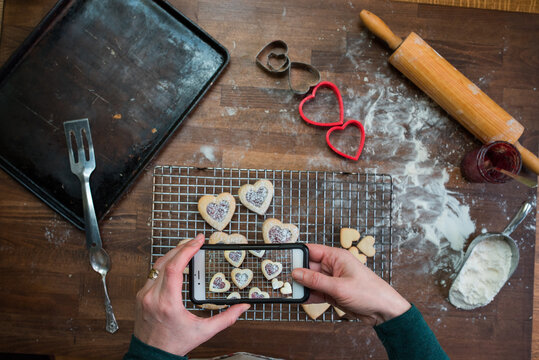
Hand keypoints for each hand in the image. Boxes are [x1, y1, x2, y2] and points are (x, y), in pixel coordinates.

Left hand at [134, 234, 249, 355]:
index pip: (174, 267)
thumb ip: (226, 319)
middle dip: (182, 247)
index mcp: (168, 303)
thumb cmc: (175, 344)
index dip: (186, 250)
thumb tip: (242, 307)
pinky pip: (152, 273)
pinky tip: (175, 262)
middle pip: (165, 261)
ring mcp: (144, 295)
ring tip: (187, 248)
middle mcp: (152, 296)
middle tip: (196, 240)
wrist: (152, 355)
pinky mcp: (140, 295)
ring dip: (173, 253)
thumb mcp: (204, 332)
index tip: (198, 241)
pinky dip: (165, 264)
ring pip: (157, 264)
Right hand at [292, 244, 409, 324]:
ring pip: (311, 280)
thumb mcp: (339, 287)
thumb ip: (316, 281)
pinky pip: (316, 291)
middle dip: (297, 273)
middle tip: (282, 279)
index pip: (312, 250)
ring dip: (302, 286)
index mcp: (336, 257)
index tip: (283, 258)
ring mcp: (333, 280)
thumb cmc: (370, 293)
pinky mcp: (333, 292)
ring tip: (288, 290)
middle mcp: (333, 266)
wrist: (384, 311)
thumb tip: (297, 273)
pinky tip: (299, 298)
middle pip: (308, 266)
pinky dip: (308, 295)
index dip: (297, 254)